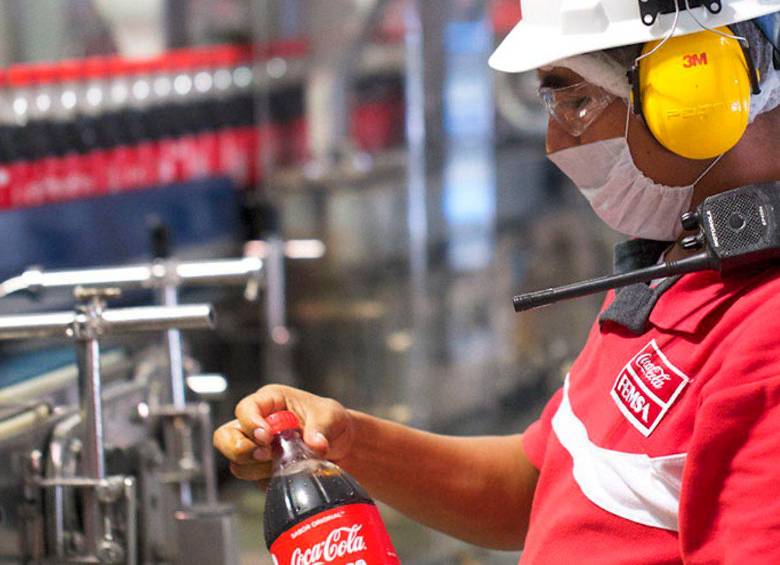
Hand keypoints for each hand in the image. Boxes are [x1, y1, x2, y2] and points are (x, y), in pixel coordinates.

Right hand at [212, 384, 354, 481]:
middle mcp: (257, 424)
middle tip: (266, 454)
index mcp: (270, 401)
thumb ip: (322, 427)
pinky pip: (255, 481)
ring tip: (288, 461)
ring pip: (238, 463)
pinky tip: (291, 472)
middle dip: (241, 450)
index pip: (246, 409)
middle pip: (225, 437)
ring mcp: (256, 449)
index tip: (266, 436)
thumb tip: (315, 444)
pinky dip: (272, 480)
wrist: (341, 446)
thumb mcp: (331, 416)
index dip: (251, 423)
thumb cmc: (331, 420)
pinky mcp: (262, 471)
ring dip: (261, 468)